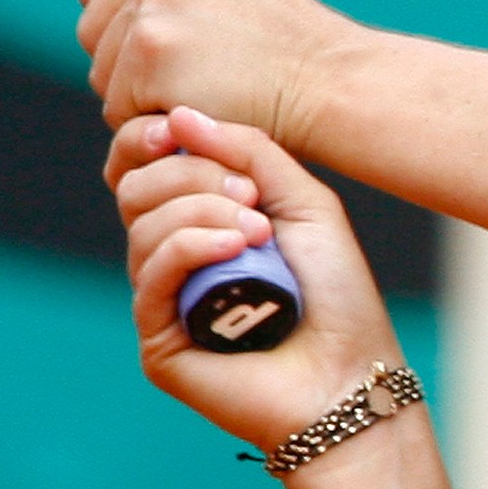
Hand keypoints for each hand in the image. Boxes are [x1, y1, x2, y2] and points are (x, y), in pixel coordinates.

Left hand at [73, 0, 348, 144]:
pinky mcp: (151, 52)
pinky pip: (117, 105)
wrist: (330, 85)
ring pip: (102, 67)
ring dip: (139, 90)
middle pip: (91, 18)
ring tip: (203, 84)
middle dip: (125, 54)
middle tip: (191, 64)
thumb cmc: (287, 47)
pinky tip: (199, 105)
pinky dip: (151, 119)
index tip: (121, 8)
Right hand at [111, 106, 403, 450]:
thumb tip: (179, 115)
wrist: (350, 374)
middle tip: (253, 198)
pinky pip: (152, 272)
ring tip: (258, 232)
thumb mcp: (305, 203)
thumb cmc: (336, 293)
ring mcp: (165, 297)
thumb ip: (250, 153)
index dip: (151, 139)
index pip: (147, 165)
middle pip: (137, 188)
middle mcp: (178, 255)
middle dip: (192, 175)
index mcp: (205, 218)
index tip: (177, 126)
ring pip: (142, 226)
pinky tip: (234, 247)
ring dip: (202, 212)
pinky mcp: (159, 337)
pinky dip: (191, 246)